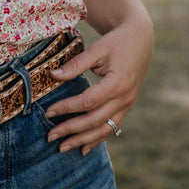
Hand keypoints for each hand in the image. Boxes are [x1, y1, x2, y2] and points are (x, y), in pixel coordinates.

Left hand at [44, 13, 152, 153]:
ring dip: (83, 140)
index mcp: (117, 83)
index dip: (67, 108)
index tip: (48, 112)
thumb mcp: (97, 49)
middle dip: (71, 130)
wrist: (140, 39)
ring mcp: (128, 104)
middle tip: (50, 136)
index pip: (88, 102)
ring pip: (104, 129)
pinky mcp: (127, 107)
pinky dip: (97, 139)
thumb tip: (52, 76)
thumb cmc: (117, 42)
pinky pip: (112, 128)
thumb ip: (75, 64)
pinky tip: (83, 149)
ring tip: (62, 148)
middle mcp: (125, 98)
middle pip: (95, 120)